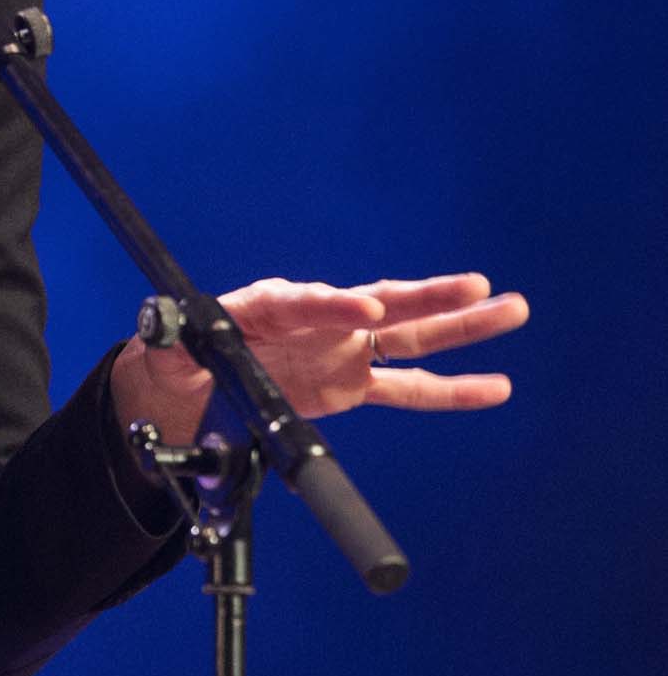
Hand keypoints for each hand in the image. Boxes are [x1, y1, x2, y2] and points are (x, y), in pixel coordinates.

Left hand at [111, 272, 528, 450]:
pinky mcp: (351, 385)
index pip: (309, 302)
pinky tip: (495, 385)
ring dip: (459, 327)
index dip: (337, 307)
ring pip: (409, 339)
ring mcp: (341, 351)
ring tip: (511, 310)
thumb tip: (162, 318)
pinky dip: (452, 389)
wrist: (188, 387)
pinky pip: (408, 388)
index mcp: (271, 306)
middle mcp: (318, 321)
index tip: (368, 312)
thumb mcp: (166, 351)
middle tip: (473, 285)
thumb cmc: (179, 359)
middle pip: (379, 304)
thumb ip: (171, 337)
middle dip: (426, 296)